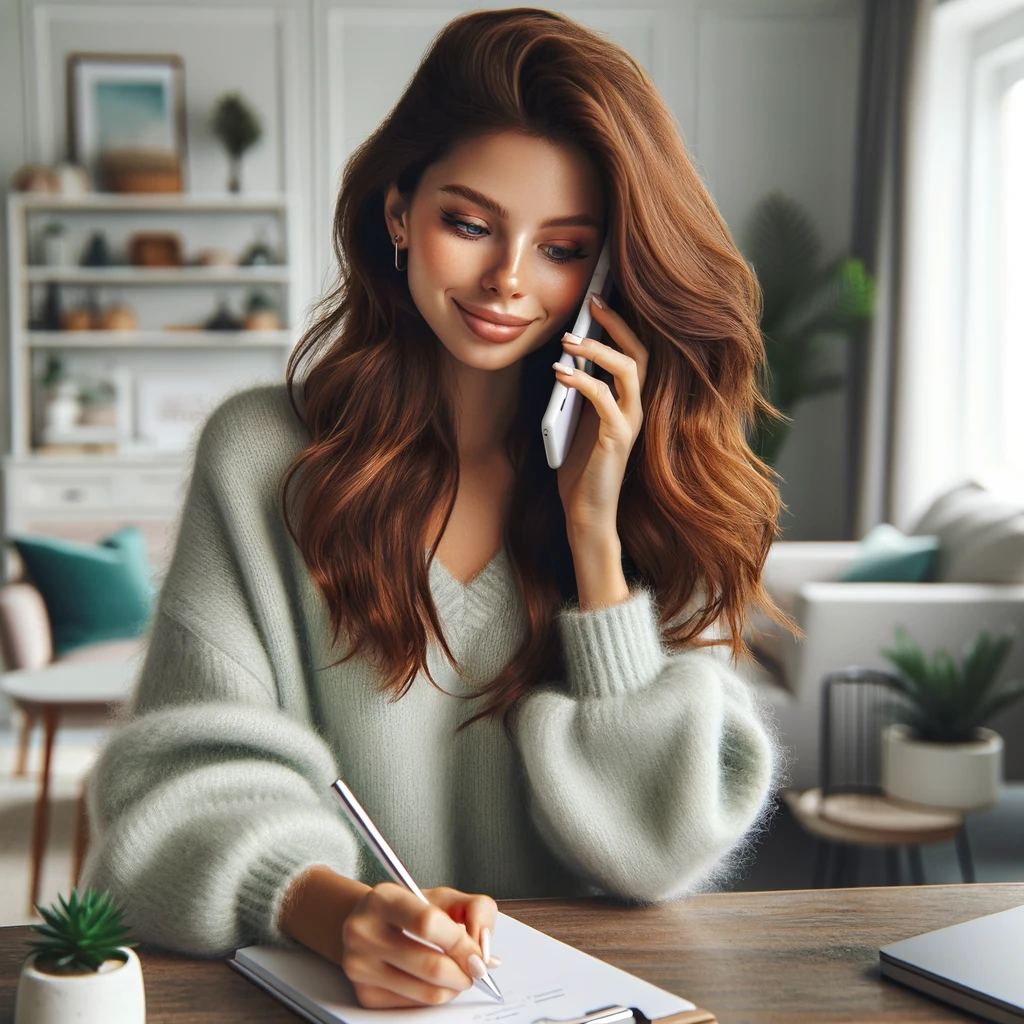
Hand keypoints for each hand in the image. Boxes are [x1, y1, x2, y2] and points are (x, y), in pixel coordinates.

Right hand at [340, 883, 498, 1007]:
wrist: (369, 924)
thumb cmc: (411, 908)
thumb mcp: (443, 896)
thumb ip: (475, 910)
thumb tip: (485, 951)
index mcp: (383, 898)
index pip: (428, 924)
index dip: (462, 944)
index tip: (479, 955)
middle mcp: (364, 932)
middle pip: (431, 965)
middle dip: (464, 973)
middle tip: (475, 969)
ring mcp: (360, 966)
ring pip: (427, 992)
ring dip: (454, 987)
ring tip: (457, 973)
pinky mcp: (365, 995)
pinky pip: (415, 1005)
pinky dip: (435, 995)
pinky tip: (434, 980)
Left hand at [553, 293, 648, 538]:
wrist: (587, 513)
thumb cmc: (580, 470)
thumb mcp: (577, 422)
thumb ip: (578, 394)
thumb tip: (564, 358)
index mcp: (627, 402)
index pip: (633, 352)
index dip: (619, 324)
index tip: (597, 298)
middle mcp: (636, 408)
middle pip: (639, 352)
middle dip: (617, 323)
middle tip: (592, 301)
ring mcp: (630, 422)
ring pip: (629, 369)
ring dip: (598, 349)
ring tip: (569, 340)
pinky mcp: (618, 438)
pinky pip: (605, 399)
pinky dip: (583, 381)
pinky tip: (561, 372)